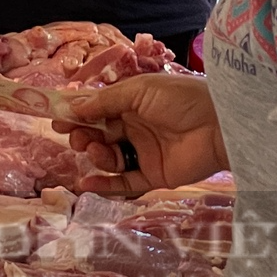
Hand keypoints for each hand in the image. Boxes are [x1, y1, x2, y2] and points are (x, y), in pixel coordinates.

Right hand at [55, 72, 227, 195]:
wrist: (219, 126)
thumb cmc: (180, 99)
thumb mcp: (139, 91)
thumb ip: (105, 101)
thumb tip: (73, 108)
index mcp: (132, 103)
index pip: (98, 110)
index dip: (78, 114)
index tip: (57, 120)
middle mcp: (136, 127)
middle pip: (101, 134)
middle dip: (84, 135)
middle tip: (77, 137)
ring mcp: (145, 153)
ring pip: (110, 158)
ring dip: (95, 154)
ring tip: (93, 149)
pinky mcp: (154, 176)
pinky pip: (125, 183)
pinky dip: (104, 185)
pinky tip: (86, 183)